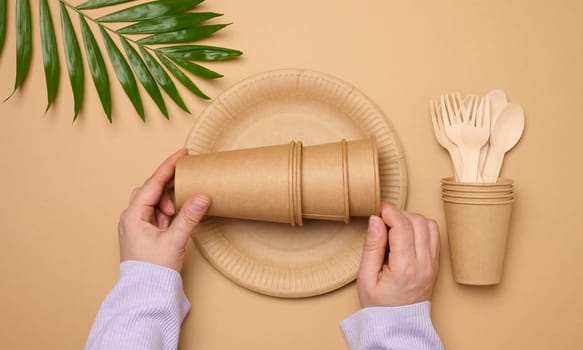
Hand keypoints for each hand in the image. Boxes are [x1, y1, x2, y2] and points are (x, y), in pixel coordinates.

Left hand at [118, 149, 210, 271]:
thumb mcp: (175, 240)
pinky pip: (156, 214)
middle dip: (169, 188)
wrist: (146, 294)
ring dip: (168, 203)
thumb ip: (189, 217)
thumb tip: (202, 196)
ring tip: (178, 215)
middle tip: (186, 186)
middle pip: (151, 189)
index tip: (182, 154)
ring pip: (153, 202)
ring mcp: (136, 225)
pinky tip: (175, 220)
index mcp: (133, 215)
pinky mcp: (143, 233)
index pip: (153, 183)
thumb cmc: (154, 270)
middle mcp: (131, 218)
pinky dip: (167, 213)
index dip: (168, 167)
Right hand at [357, 202, 439, 306]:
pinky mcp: (436, 264)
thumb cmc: (379, 305)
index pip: (401, 226)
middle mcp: (424, 264)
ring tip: (395, 228)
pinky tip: (406, 235)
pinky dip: (421, 228)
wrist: (398, 326)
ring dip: (411, 219)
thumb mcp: (365, 278)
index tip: (378, 208)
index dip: (388, 211)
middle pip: (417, 221)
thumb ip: (371, 247)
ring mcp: (433, 264)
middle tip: (383, 220)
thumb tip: (375, 220)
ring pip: (429, 225)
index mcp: (405, 267)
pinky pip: (435, 235)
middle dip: (398, 213)